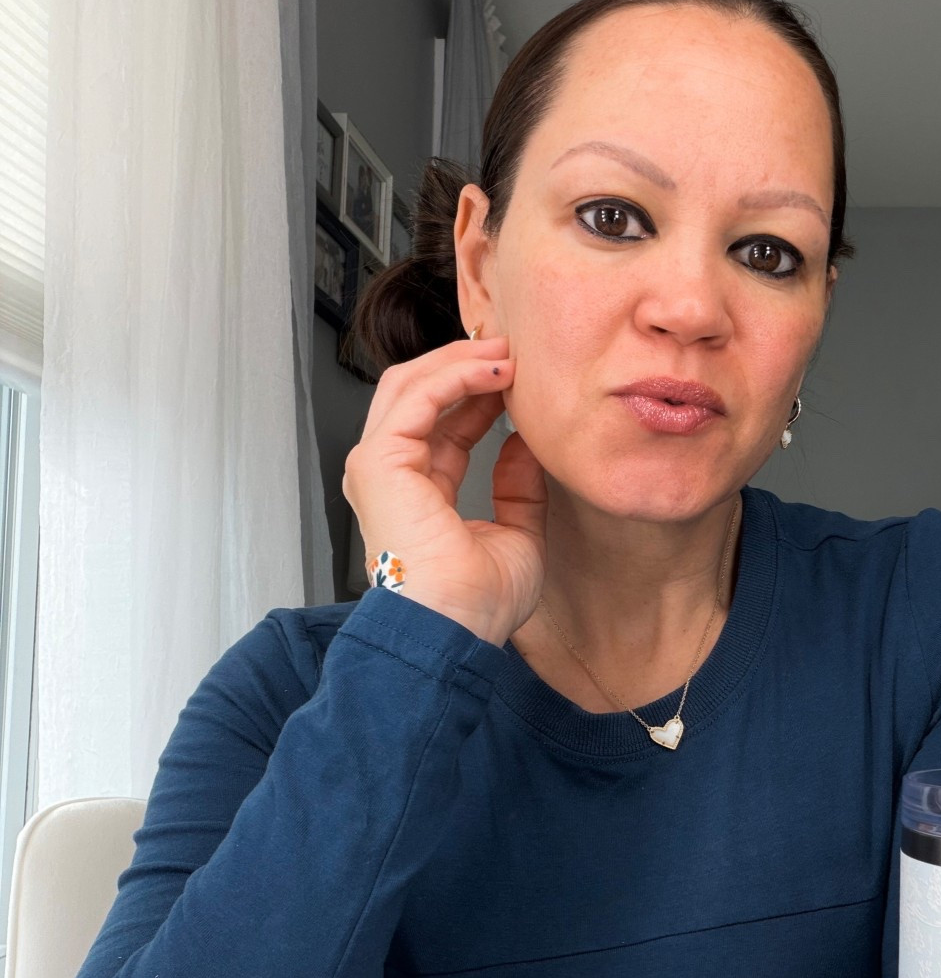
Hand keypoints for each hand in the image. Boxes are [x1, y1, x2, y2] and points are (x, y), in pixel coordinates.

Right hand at [342, 335, 546, 643]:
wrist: (453, 628)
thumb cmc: (477, 605)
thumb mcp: (517, 536)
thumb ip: (519, 489)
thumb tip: (527, 446)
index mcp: (416, 497)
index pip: (443, 427)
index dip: (480, 395)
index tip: (520, 378)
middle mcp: (390, 477)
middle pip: (418, 396)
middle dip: (464, 365)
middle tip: (511, 348)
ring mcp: (377, 466)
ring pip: (411, 385)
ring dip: (462, 360)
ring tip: (507, 350)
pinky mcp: (379, 460)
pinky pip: (417, 396)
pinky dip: (456, 374)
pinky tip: (495, 369)